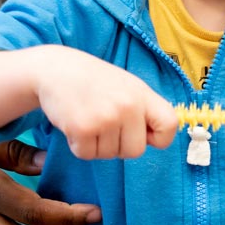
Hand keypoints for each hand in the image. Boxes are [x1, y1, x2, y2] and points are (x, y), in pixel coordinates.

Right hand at [0, 45, 178, 160]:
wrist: (55, 69)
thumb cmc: (92, 81)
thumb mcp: (125, 86)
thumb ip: (142, 110)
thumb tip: (156, 140)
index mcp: (142, 94)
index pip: (169, 126)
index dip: (157, 138)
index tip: (143, 134)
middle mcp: (127, 106)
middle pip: (135, 151)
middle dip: (118, 145)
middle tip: (103, 123)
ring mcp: (105, 118)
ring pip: (109, 155)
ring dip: (96, 143)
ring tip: (87, 116)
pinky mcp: (82, 128)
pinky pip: (87, 155)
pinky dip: (78, 145)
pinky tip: (74, 123)